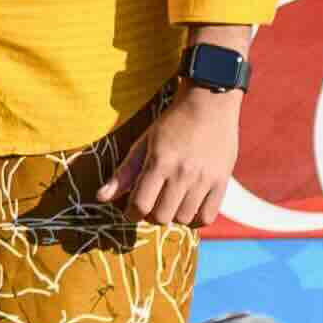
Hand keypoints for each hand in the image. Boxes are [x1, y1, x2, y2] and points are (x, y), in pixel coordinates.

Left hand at [98, 79, 241, 232]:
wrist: (210, 103)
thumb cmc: (173, 122)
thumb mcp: (144, 142)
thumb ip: (124, 172)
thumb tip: (101, 197)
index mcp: (160, 161)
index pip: (140, 205)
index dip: (131, 213)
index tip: (131, 211)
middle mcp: (183, 173)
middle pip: (161, 216)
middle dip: (151, 215)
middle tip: (151, 205)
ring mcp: (204, 179)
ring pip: (184, 219)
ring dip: (173, 216)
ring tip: (170, 203)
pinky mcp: (222, 182)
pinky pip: (207, 217)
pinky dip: (196, 219)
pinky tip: (189, 207)